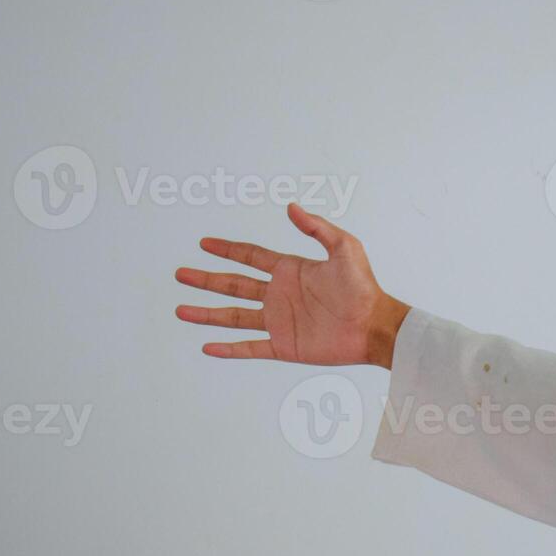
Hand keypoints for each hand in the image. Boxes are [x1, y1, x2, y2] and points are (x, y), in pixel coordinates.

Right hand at [175, 202, 408, 366]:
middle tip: (180, 274)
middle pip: (234, 285)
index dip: (227, 249)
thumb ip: (316, 228)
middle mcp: (280, 295)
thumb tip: (291, 207)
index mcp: (290, 270)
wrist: (375, 325)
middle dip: (206, 280)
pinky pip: (250, 347)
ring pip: (234, 317)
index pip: (250, 256)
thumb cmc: (364, 286)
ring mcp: (280, 321)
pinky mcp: (284, 345)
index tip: (203, 244)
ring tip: (180, 310)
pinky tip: (207, 346)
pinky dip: (229, 349)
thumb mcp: (344, 247)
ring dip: (207, 314)